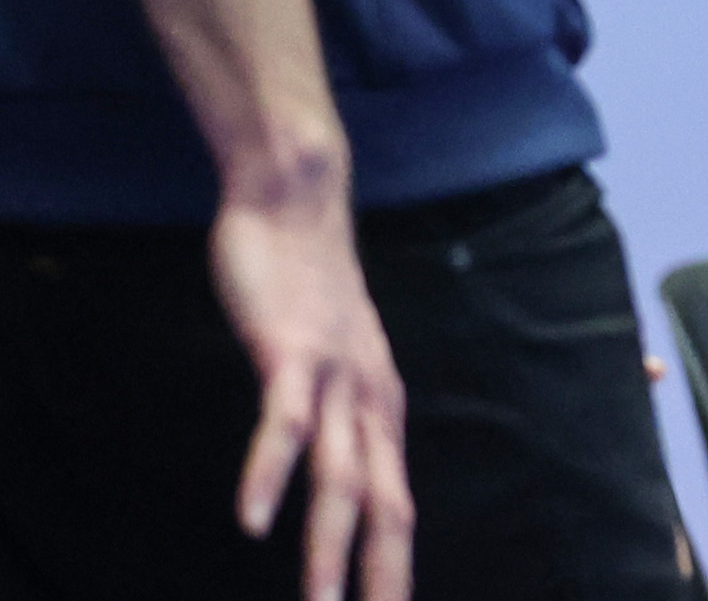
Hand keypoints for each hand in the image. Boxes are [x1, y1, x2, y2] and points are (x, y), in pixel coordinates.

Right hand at [211, 170, 410, 600]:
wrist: (297, 200)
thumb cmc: (309, 290)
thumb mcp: (331, 365)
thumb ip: (333, 418)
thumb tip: (336, 471)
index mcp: (381, 410)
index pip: (398, 505)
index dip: (396, 568)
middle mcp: (371, 399)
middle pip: (387, 505)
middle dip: (383, 576)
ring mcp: (336, 375)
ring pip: (340, 477)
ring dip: (329, 549)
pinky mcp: (292, 350)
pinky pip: (283, 421)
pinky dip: (268, 474)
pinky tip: (253, 522)